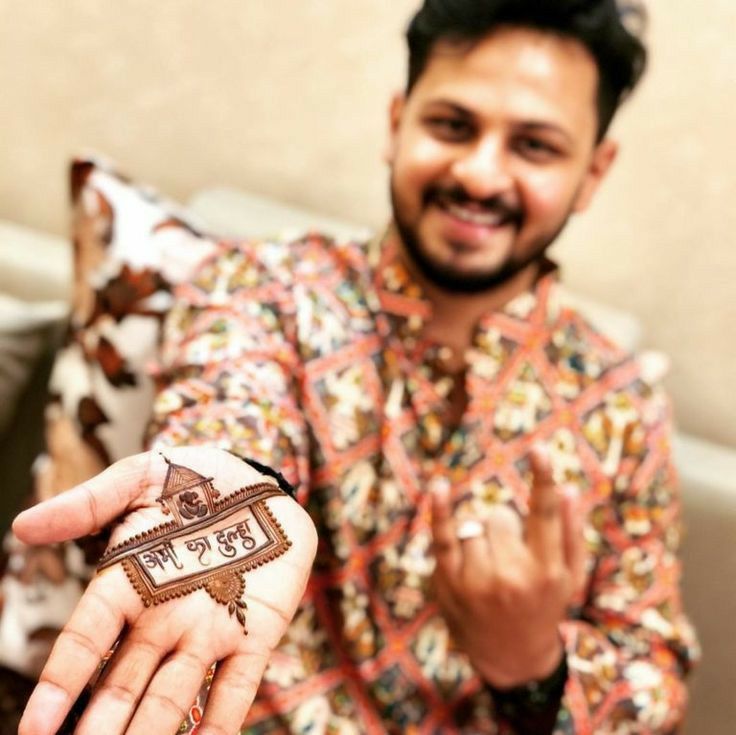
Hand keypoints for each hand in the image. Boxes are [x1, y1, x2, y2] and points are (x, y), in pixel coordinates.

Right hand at [13, 447, 316, 734]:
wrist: (260, 482)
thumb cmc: (193, 479)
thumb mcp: (139, 479)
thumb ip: (88, 504)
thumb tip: (21, 526)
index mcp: (130, 581)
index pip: (86, 641)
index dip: (61, 684)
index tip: (34, 729)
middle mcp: (163, 616)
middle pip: (123, 684)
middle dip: (102, 725)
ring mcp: (210, 628)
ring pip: (173, 695)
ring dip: (151, 734)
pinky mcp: (256, 632)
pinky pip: (237, 686)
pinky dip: (222, 722)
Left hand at [430, 446, 585, 688]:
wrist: (512, 660)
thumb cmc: (545, 608)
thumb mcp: (570, 577)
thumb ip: (572, 532)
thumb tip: (566, 488)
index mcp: (548, 571)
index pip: (545, 515)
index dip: (542, 478)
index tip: (538, 449)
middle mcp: (513, 576)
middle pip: (501, 517)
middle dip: (504, 528)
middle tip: (509, 558)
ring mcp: (477, 580)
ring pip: (475, 524)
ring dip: (481, 534)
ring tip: (489, 564)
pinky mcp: (450, 583)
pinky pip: (443, 537)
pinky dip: (441, 510)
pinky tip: (440, 487)